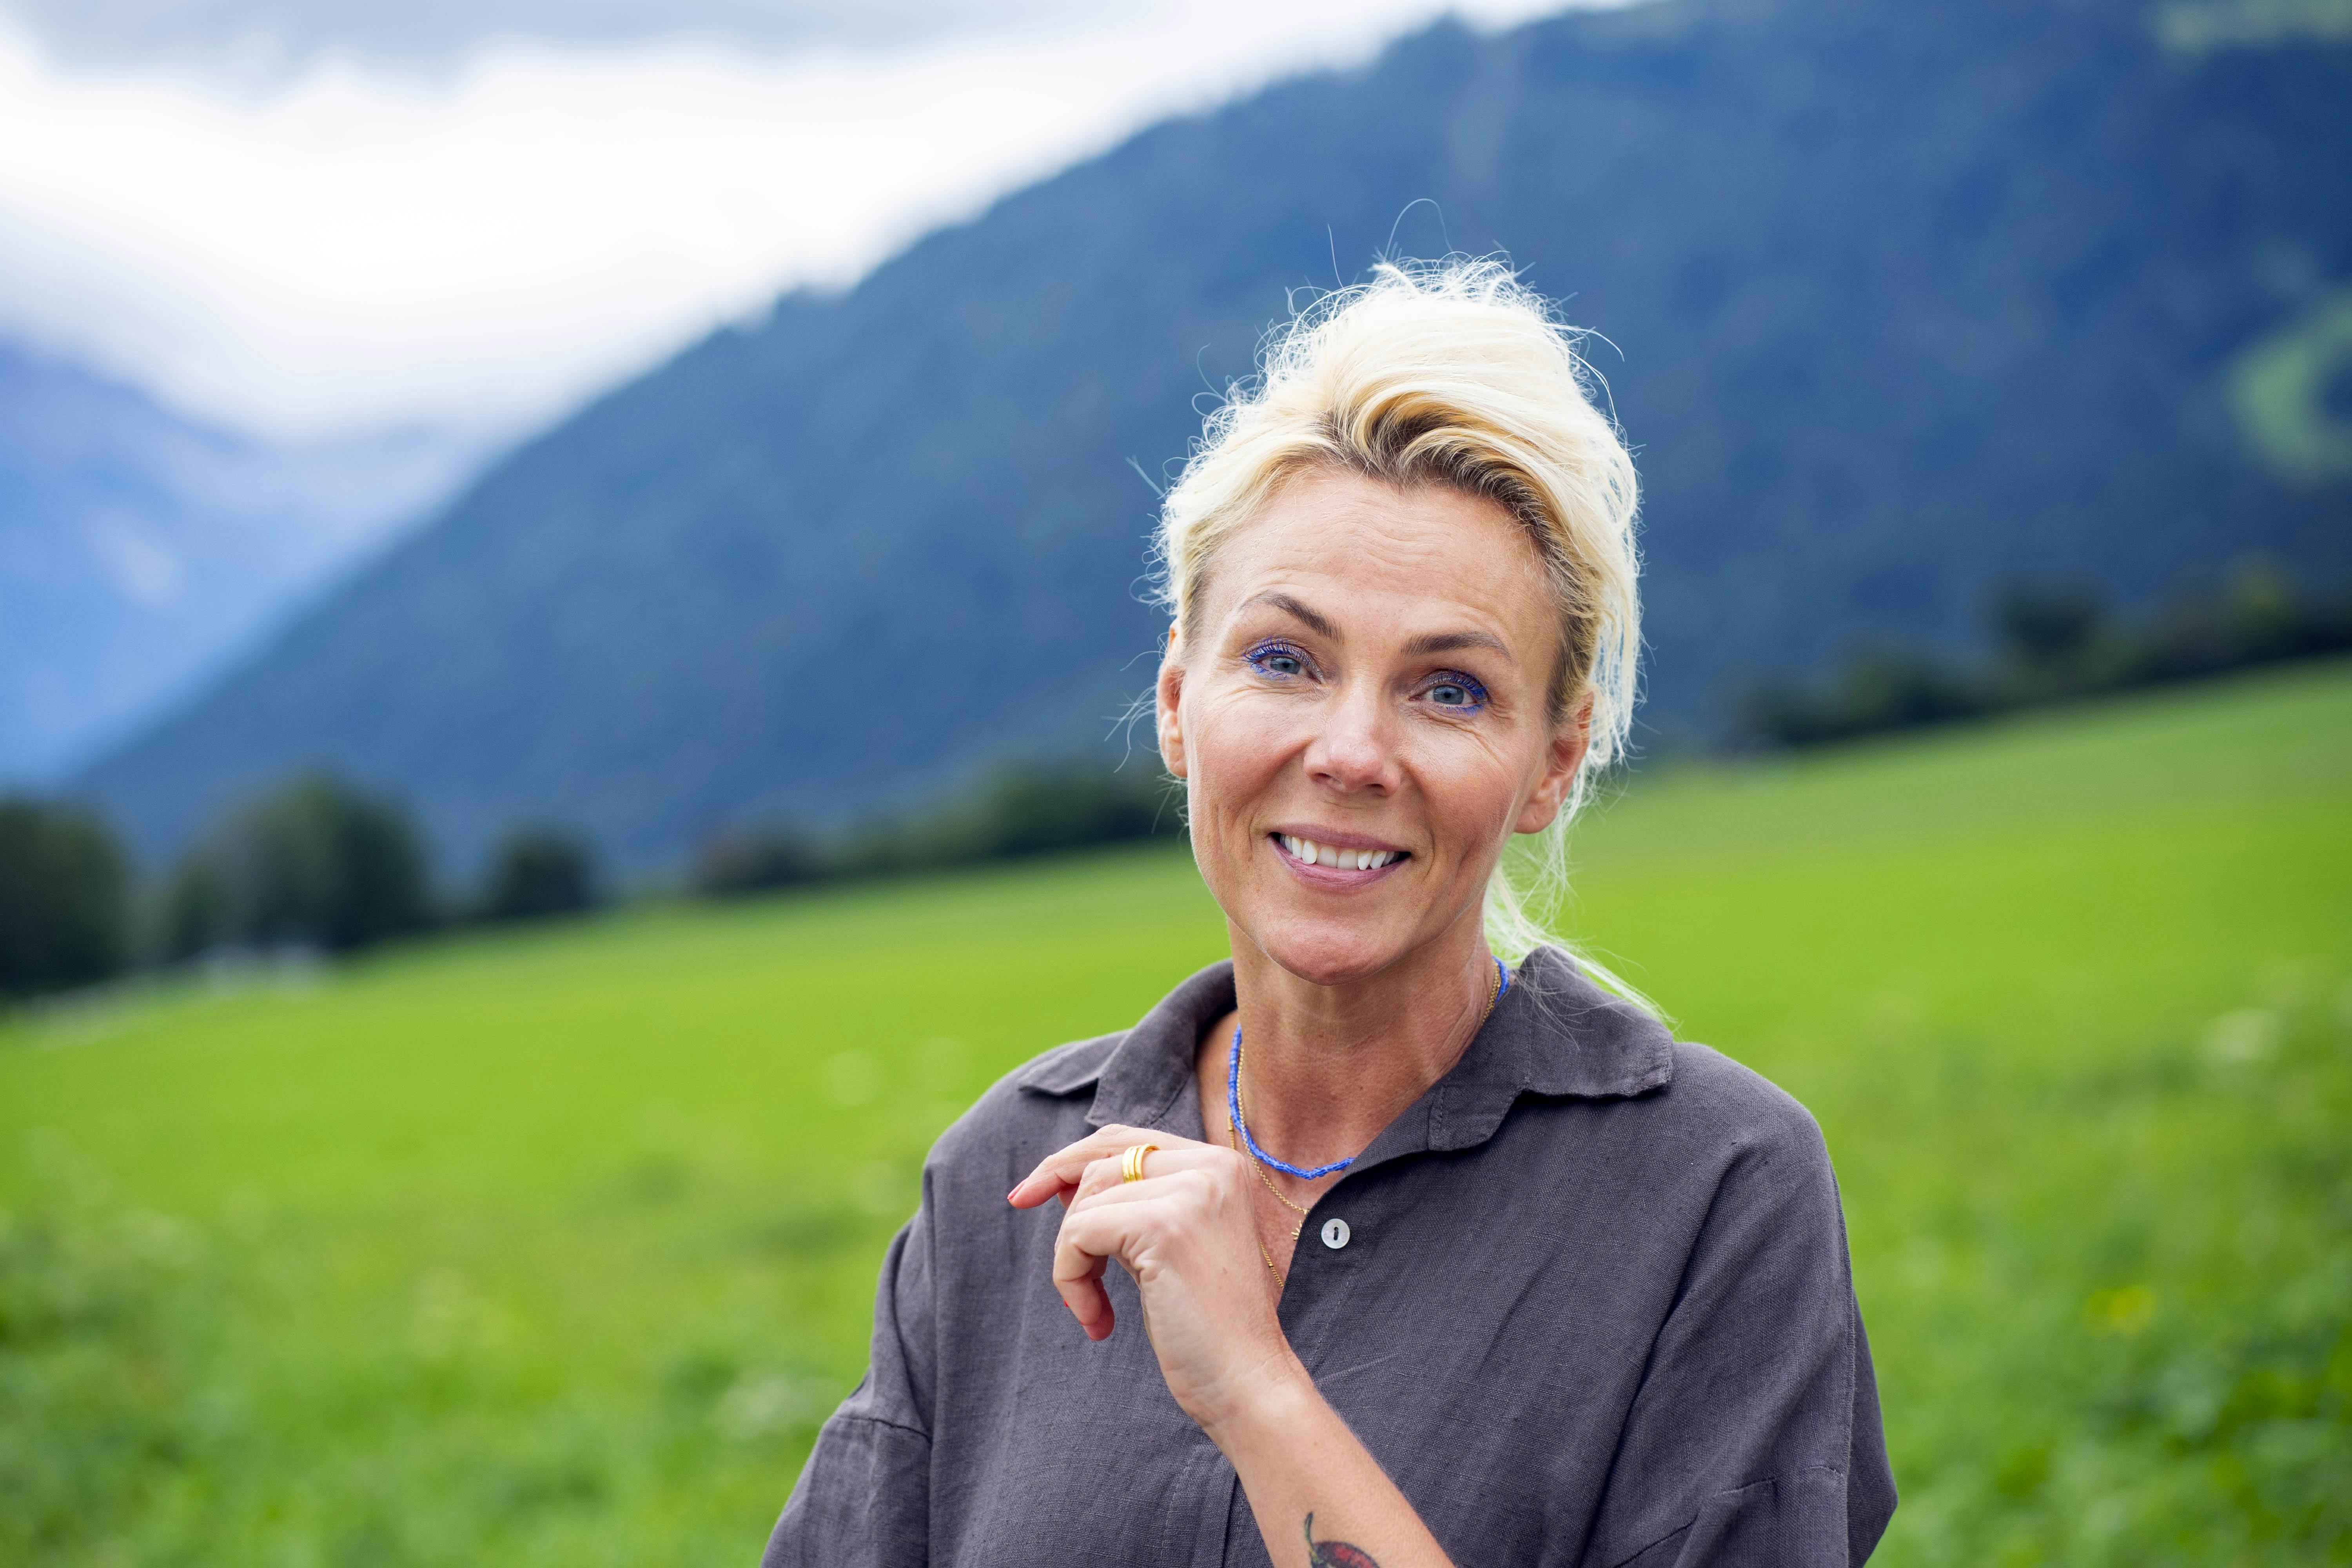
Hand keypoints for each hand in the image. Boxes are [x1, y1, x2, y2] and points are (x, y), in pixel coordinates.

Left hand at [1008, 1124, 1304, 1433]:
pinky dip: (1071, 1277)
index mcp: (1222, 1167)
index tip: (1028, 1192)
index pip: (1129, 1141)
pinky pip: (1079, 1233)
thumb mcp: (1169, 1247)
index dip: (1072, 1160)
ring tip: (1095, 1308)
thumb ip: (1131, 1206)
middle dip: (1056, 1189)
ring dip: (1072, 1258)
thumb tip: (1061, 1180)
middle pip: (1102, 1159)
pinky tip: (1097, 1321)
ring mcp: (1192, 1192)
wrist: (1248, 1383)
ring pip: (1086, 1200)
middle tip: (1025, 1212)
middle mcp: (1213, 1166)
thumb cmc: (1207, 1328)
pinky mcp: (1164, 1225)